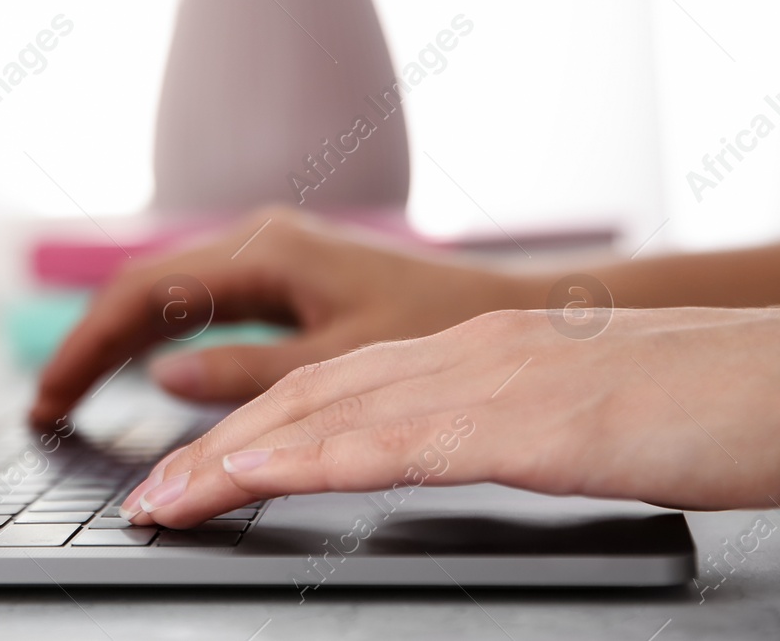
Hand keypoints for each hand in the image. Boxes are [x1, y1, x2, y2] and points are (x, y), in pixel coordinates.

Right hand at [30, 207, 532, 426]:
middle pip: (143, 288)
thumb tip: (163, 379)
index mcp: (267, 252)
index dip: (87, 348)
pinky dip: (156, 335)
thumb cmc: (443, 328)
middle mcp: (258, 240)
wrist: (512, 305)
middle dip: (89, 346)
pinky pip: (197, 300)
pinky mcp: (280, 272)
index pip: (144, 295)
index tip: (50, 397)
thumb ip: (248, 373)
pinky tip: (137, 368)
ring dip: (116, 340)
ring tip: (73, 394)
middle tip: (46, 407)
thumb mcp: (342, 365)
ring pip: (166, 292)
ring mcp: (267, 252)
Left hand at [120, 307, 779, 526]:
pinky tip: (253, 477)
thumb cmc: (704, 407)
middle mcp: (465, 355)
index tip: (196, 471)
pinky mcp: (522, 421)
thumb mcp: (579, 419)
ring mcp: (489, 381)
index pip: (337, 391)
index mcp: (476, 354)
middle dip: (216, 447)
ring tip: (166, 500)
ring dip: (232, 459)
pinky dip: (307, 458)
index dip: (254, 429)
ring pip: (327, 414)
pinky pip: (393, 441)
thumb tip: (463, 451)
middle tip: (150, 496)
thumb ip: (509, 427)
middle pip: (308, 397)